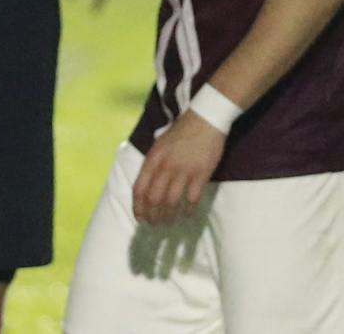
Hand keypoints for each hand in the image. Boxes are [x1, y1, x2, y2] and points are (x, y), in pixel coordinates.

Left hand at [131, 110, 224, 224]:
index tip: (140, 219)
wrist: (205, 119)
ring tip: (169, 222)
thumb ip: (152, 165)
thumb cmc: (181, 132)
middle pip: (154, 199)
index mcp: (153, 159)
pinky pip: (192, 198)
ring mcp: (183, 171)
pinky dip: (188, 210)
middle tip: (155, 224)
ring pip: (171, 202)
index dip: (138, 208)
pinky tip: (187, 213)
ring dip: (169, 216)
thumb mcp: (159, 145)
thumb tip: (146, 188)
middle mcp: (166, 166)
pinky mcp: (201, 173)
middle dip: (153, 216)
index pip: (139, 189)